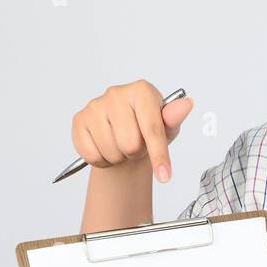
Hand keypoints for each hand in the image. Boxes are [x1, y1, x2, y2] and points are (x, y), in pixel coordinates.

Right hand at [70, 79, 194, 182]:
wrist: (123, 135)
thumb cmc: (147, 129)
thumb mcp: (167, 126)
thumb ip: (174, 118)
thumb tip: (186, 104)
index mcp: (141, 90)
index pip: (152, 129)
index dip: (159, 155)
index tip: (165, 176)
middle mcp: (116, 93)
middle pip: (130, 144)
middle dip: (136, 153)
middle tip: (136, 146)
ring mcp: (95, 105)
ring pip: (112, 151)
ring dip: (119, 157)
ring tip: (122, 146)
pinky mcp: (79, 120)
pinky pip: (93, 155)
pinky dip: (102, 160)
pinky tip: (106, 148)